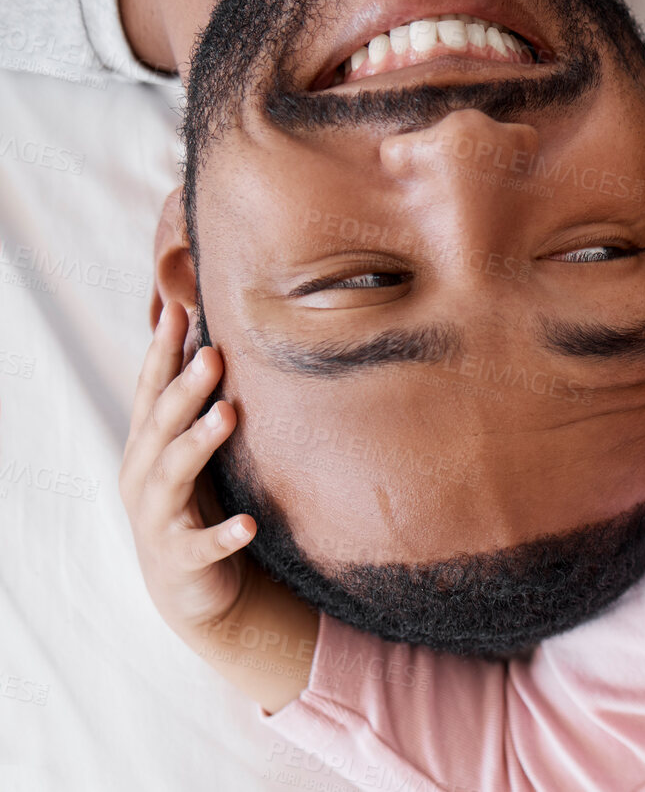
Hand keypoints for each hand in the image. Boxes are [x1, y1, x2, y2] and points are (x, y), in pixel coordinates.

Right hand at [120, 302, 254, 641]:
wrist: (189, 587)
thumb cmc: (196, 503)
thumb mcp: (192, 452)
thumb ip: (197, 406)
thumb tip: (215, 341)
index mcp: (147, 445)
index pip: (152, 391)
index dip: (162, 351)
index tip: (178, 309)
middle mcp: (143, 476)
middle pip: (162, 425)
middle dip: (184, 389)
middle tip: (213, 355)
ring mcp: (158, 518)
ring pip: (173, 474)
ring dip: (199, 443)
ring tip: (228, 414)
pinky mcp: (181, 559)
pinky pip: (202, 546)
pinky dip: (224, 536)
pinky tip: (249, 525)